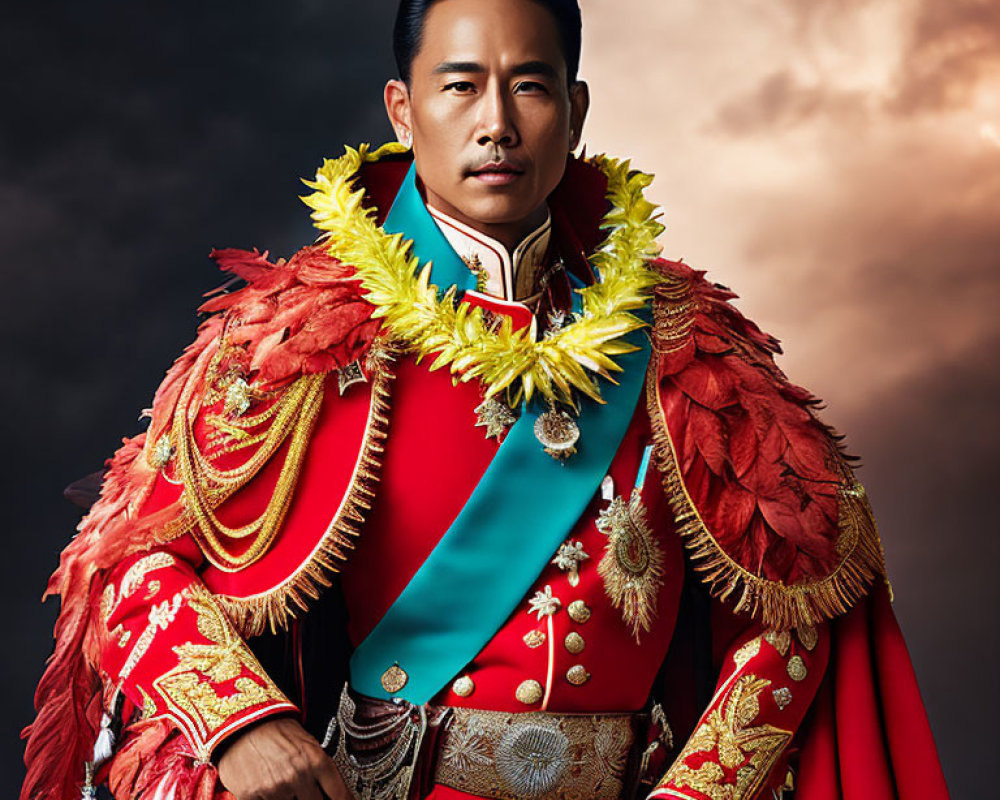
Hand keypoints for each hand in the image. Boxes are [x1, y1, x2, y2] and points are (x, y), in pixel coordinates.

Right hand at [216, 716, 348, 799]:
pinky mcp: (252, 797)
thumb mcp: (306, 742)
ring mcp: (276, 789)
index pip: (340, 794)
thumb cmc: (274, 730)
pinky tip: (269, 789)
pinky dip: (270, 799)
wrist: (242, 723)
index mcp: (315, 760)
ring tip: (284, 784)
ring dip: (290, 798)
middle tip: (306, 791)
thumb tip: (332, 790)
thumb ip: (319, 768)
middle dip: (313, 798)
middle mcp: (298, 776)